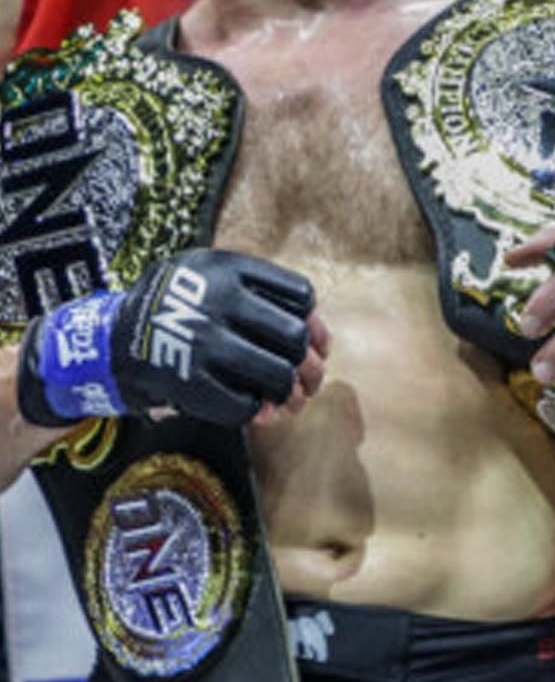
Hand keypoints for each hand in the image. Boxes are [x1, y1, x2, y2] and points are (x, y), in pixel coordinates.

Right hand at [18, 249, 326, 428]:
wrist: (108, 340)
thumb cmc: (177, 307)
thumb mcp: (211, 276)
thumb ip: (264, 296)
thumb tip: (319, 339)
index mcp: (228, 268)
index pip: (301, 297)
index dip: (313, 324)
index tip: (312, 342)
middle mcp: (217, 302)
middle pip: (293, 338)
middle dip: (309, 363)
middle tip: (308, 377)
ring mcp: (201, 342)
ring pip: (277, 374)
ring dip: (293, 392)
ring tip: (293, 399)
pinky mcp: (187, 381)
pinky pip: (245, 405)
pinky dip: (259, 412)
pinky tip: (260, 410)